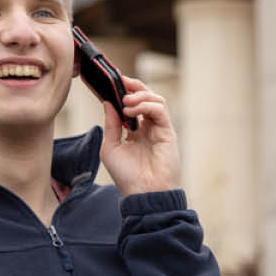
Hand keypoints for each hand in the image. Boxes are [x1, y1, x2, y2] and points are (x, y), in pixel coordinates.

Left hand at [98, 76, 181, 196]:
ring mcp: (159, 129)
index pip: (131, 104)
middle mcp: (148, 128)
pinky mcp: (168, 132)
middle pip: (145, 97)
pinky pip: (160, 110)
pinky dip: (146, 105)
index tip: (109, 83)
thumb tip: (107, 103)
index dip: (122, 92)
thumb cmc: (127, 176)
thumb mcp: (110, 148)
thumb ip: (110, 125)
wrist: (143, 193)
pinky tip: (131, 111)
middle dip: (132, 87)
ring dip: (139, 95)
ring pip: (155, 99)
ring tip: (125, 102)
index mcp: (135, 131)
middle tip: (119, 82)